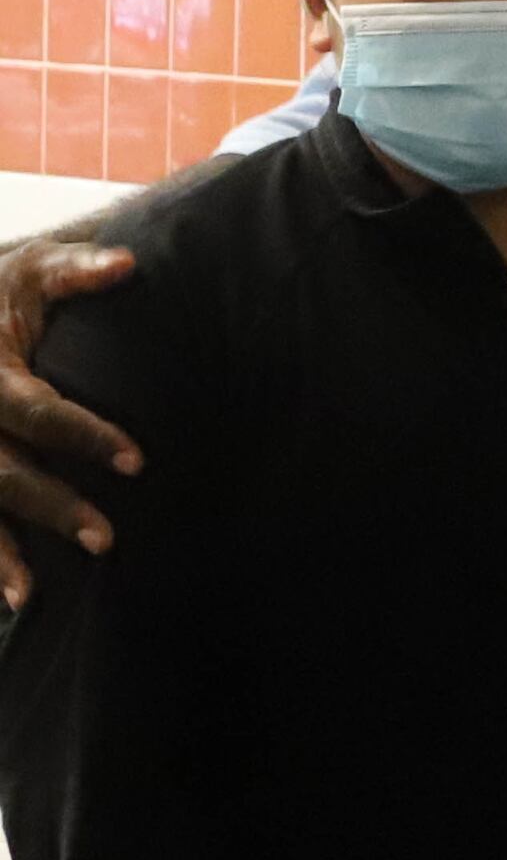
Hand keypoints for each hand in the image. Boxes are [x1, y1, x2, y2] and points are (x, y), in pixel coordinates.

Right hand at [0, 234, 139, 608]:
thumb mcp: (29, 272)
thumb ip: (75, 271)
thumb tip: (129, 263)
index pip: (37, 411)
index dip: (86, 436)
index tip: (138, 462)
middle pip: (1, 471)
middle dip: (48, 506)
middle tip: (105, 540)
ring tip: (29, 596)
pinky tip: (8, 594)